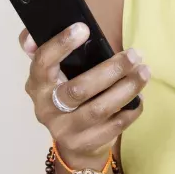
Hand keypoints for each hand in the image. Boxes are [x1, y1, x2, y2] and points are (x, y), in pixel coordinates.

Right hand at [21, 22, 149, 168]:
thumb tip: (31, 36)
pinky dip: (131, 108)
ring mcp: (66, 130)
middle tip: (134, 55)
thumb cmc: (67, 96)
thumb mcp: (53, 74)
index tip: (84, 28)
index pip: (43, 62)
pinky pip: (115, 125)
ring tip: (144, 71)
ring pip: (100, 109)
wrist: (74, 144)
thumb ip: (46, 51)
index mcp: (37, 85)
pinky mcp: (87, 144)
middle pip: (78, 89)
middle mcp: (47, 109)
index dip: (60, 45)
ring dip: (127, 88)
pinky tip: (140, 96)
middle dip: (110, 70)